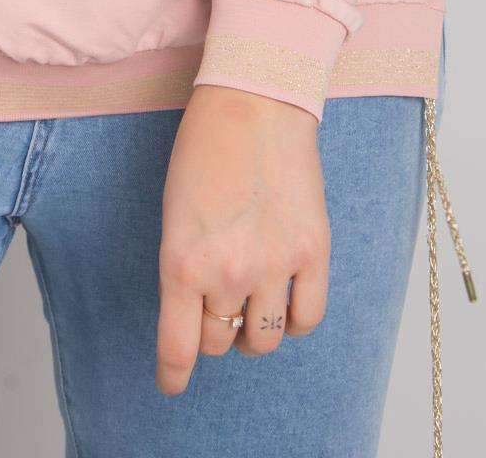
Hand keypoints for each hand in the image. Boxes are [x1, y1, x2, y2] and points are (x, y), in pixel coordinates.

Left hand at [156, 84, 327, 395]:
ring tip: (250, 303)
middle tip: (214, 304)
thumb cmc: (205, 148)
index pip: (177, 348)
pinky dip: (294, 320)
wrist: (255, 101)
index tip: (172, 384)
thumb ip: (184, 266)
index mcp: (180, 262)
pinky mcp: (313, 253)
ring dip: (252, 330)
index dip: (173, 375)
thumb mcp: (174, 213)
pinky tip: (285, 300)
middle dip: (212, 330)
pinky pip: (307, 319)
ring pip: (262, 338)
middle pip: (218, 342)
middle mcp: (226, 273)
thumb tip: (198, 313)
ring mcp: (274, 265)